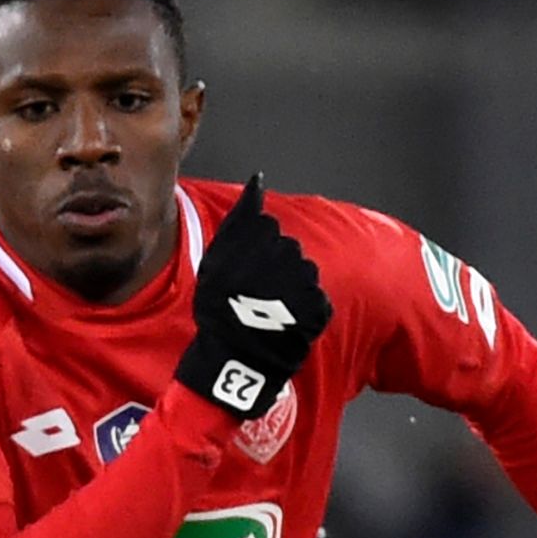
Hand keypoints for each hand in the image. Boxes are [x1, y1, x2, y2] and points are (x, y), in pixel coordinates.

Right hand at [171, 175, 328, 424]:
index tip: (243, 273)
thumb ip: (241, 216)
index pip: (268, 230)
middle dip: (277, 268)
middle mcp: (289, 251)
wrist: (235, 357)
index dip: (256, 251)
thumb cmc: (218, 308)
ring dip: (292, 289)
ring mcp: (307, 279)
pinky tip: (285, 325)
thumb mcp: (216, 257)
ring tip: (270, 312)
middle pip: (289, 251)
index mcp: (263, 236)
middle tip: (256, 296)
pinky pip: (315, 302)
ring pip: (304, 275)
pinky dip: (304, 313)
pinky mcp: (320, 306)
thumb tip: (259, 180)